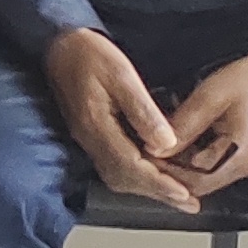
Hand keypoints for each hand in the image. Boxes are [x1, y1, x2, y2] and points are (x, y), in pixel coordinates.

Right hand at [41, 27, 198, 209]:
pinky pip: (113, 165)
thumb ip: (143, 110)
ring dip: (148, 188)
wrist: (57, 43)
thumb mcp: (122, 74)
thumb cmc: (89, 53)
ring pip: (117, 175)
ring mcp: (87, 137)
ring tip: (176, 194)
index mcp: (96, 124)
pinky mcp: (89, 133)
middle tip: (189, 203)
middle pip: (124, 178)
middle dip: (157, 193)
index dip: (159, 182)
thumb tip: (166, 143)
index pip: (130, 165)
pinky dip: (136, 176)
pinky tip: (152, 173)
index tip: (185, 194)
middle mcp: (89, 138)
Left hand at [160, 43, 247, 199]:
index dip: (166, 173)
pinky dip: (200, 157)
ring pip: (210, 175)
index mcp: (242, 154)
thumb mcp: (211, 97)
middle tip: (149, 152)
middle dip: (174, 172)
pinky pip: (221, 164)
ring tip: (163, 144)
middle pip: (203, 183)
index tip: (145, 158)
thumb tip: (155, 148)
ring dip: (186, 164)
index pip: (196, 181)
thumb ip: (183, 125)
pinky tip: (186, 140)